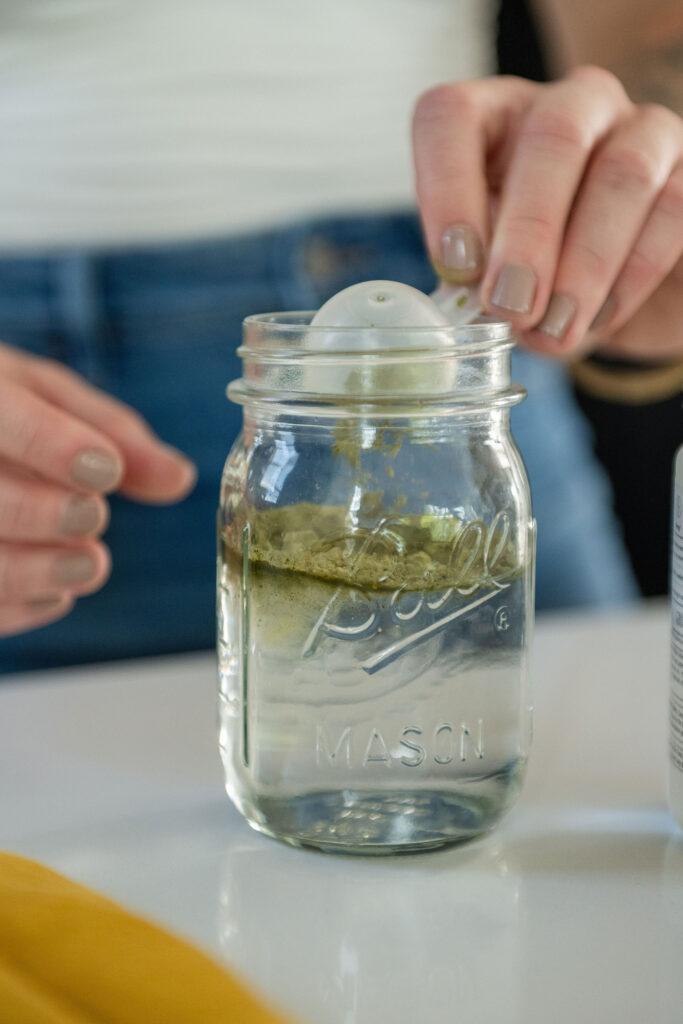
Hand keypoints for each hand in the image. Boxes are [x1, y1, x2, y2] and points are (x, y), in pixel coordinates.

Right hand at [0, 344, 195, 637]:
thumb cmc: (5, 409)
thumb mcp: (53, 399)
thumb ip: (114, 433)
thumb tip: (179, 478)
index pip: (4, 417)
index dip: (53, 446)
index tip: (106, 469)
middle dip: (43, 513)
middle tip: (94, 517)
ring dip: (36, 570)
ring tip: (90, 566)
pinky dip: (20, 604)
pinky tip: (56, 592)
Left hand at [413, 65, 682, 359]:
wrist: (620, 298)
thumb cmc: (541, 278)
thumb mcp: (495, 278)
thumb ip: (477, 281)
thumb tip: (470, 308)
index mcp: (496, 120)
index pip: (452, 115)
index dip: (446, 187)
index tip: (457, 266)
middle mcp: (571, 107)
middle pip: (553, 133)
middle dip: (529, 231)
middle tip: (512, 305)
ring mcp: (642, 130)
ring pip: (623, 171)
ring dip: (585, 261)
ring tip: (556, 328)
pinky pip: (673, 207)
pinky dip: (632, 273)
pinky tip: (599, 317)